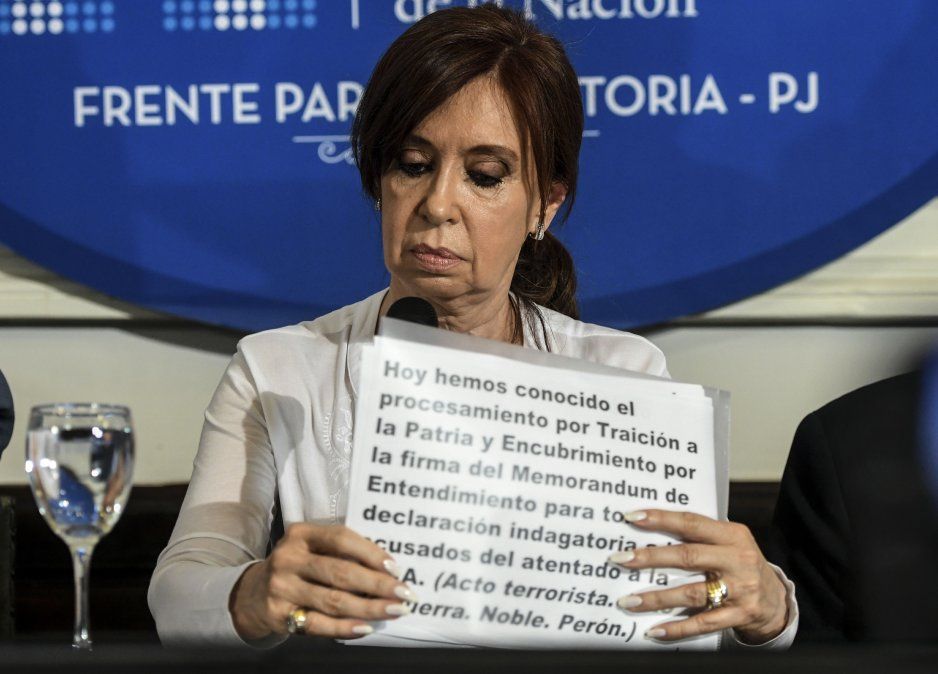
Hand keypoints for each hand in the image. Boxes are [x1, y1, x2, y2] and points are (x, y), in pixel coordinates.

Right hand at [229, 523, 415, 640]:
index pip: (341, 538)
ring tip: (394, 610)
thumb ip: (341, 553)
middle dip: (378, 585)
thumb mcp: (311, 549)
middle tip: (405, 594)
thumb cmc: (298, 568)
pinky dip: (345, 627)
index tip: (396, 568)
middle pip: (340, 572)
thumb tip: (387, 570)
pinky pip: (318, 624)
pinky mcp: (280, 614)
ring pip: (333, 600)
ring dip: (369, 608)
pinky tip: (366, 627)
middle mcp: (289, 558)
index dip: (370, 553)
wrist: (252, 594)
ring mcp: (282, 587)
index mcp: (301, 534)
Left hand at [608, 509, 787, 643]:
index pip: (691, 523)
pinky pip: (703, 623)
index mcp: (732, 535)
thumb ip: (700, 536)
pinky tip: (654, 630)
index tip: (632, 517)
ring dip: (656, 598)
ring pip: (691, 593)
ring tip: (628, 601)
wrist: (777, 600)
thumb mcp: (728, 542)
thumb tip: (650, 531)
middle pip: (687, 557)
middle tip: (619, 559)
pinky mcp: (740, 615)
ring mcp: (741, 589)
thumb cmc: (741, 564)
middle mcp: (737, 559)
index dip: (661, 519)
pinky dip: (677, 628)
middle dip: (650, 558)